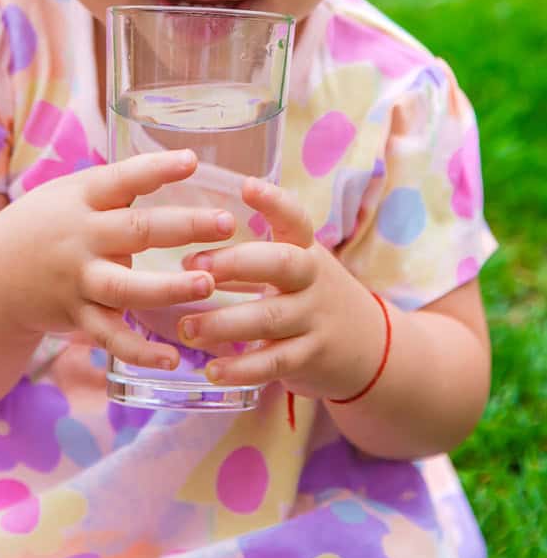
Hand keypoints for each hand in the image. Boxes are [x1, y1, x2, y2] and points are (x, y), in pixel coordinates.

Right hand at [0, 149, 235, 369]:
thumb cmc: (43, 225)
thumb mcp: (68, 194)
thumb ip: (115, 187)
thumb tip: (175, 165)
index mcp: (81, 199)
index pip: (121, 179)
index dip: (155, 169)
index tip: (191, 160)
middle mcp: (81, 237)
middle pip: (135, 230)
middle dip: (183, 227)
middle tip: (227, 223)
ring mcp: (78, 280)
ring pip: (125, 287)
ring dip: (168, 288)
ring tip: (207, 285)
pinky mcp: (77, 316)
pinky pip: (111, 337)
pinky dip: (141, 351)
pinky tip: (173, 359)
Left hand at [177, 177, 383, 399]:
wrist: (371, 348)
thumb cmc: (312, 297)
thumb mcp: (295, 269)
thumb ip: (251, 261)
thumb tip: (188, 256)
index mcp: (305, 249)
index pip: (295, 218)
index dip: (273, 202)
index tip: (247, 186)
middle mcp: (312, 278)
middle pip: (280, 263)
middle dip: (236, 263)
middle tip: (193, 266)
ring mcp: (314, 319)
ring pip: (269, 318)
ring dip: (223, 323)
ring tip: (186, 328)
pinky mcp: (311, 357)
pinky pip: (274, 362)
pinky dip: (242, 369)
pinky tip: (214, 371)